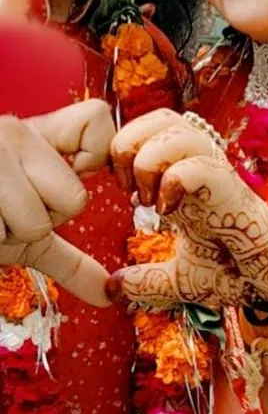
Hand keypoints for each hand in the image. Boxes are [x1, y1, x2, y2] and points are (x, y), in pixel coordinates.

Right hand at [0, 100, 114, 306]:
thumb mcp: (22, 234)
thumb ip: (68, 259)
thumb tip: (110, 293)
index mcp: (32, 136)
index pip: (95, 120)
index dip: (95, 156)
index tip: (66, 181)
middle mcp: (11, 130)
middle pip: (74, 199)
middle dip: (39, 224)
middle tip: (3, 213)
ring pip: (35, 224)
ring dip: (4, 238)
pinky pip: (0, 233)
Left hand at [109, 110, 267, 309]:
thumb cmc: (233, 271)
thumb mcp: (176, 279)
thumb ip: (145, 281)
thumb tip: (112, 288)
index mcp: (182, 177)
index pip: (148, 130)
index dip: (124, 148)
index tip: (121, 189)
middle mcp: (198, 167)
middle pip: (160, 117)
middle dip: (130, 144)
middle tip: (127, 188)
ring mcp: (215, 175)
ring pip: (177, 130)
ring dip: (149, 160)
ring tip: (146, 199)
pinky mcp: (230, 190)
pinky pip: (198, 164)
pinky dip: (174, 180)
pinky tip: (167, 211)